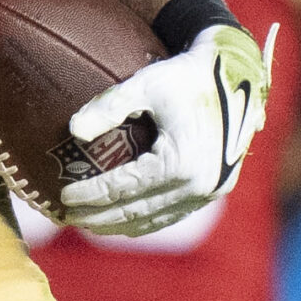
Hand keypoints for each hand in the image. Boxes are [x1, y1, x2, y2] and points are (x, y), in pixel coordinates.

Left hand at [59, 22, 274, 237]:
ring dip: (121, 225)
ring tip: (90, 224)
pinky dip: (147, 220)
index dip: (90, 194)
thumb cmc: (187, 76)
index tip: (63, 196)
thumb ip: (109, 105)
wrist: (237, 75)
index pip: (122, 187)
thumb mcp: (147, 84)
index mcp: (180, 164)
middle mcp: (197, 186)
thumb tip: (74, 129)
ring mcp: (209, 192)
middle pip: (136, 211)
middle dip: (100, 218)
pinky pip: (174, 214)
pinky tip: (125, 220)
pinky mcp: (215, 190)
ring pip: (155, 219)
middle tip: (67, 217)